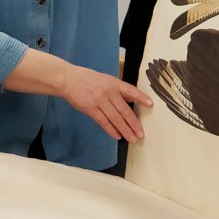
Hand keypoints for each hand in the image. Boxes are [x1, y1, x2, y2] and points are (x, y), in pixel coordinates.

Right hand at [4, 48, 152, 142]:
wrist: (68, 79)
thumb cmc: (89, 80)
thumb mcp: (107, 80)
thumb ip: (120, 90)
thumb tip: (134, 100)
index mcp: (115, 84)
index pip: (131, 91)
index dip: (141, 98)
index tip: (150, 104)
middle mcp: (109, 92)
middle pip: (125, 110)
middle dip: (134, 124)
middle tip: (141, 134)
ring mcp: (100, 101)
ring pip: (116, 119)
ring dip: (125, 130)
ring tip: (132, 139)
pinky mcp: (90, 108)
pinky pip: (103, 121)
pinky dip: (111, 130)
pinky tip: (118, 136)